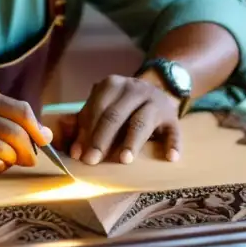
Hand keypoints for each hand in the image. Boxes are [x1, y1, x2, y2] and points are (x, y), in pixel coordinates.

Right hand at [0, 85, 52, 174]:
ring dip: (12, 159)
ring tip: (10, 161)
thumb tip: (46, 134)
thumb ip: (9, 116)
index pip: (19, 110)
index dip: (36, 128)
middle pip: (12, 132)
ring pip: (1, 148)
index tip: (43, 141)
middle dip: (27, 148)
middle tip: (29, 159)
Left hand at [63, 74, 181, 165]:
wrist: (158, 89)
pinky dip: (173, 144)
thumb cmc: (122, 106)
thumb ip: (84, 123)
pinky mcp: (173, 117)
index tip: (78, 154)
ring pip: (142, 122)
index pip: (96, 109)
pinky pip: (174, 131)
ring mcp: (156, 101)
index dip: (85, 132)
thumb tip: (71, 147)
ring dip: (132, 141)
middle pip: (115, 115)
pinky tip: (170, 158)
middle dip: (101, 139)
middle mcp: (135, 89)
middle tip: (92, 161)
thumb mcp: (103, 107)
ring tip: (124, 160)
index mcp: (113, 85)